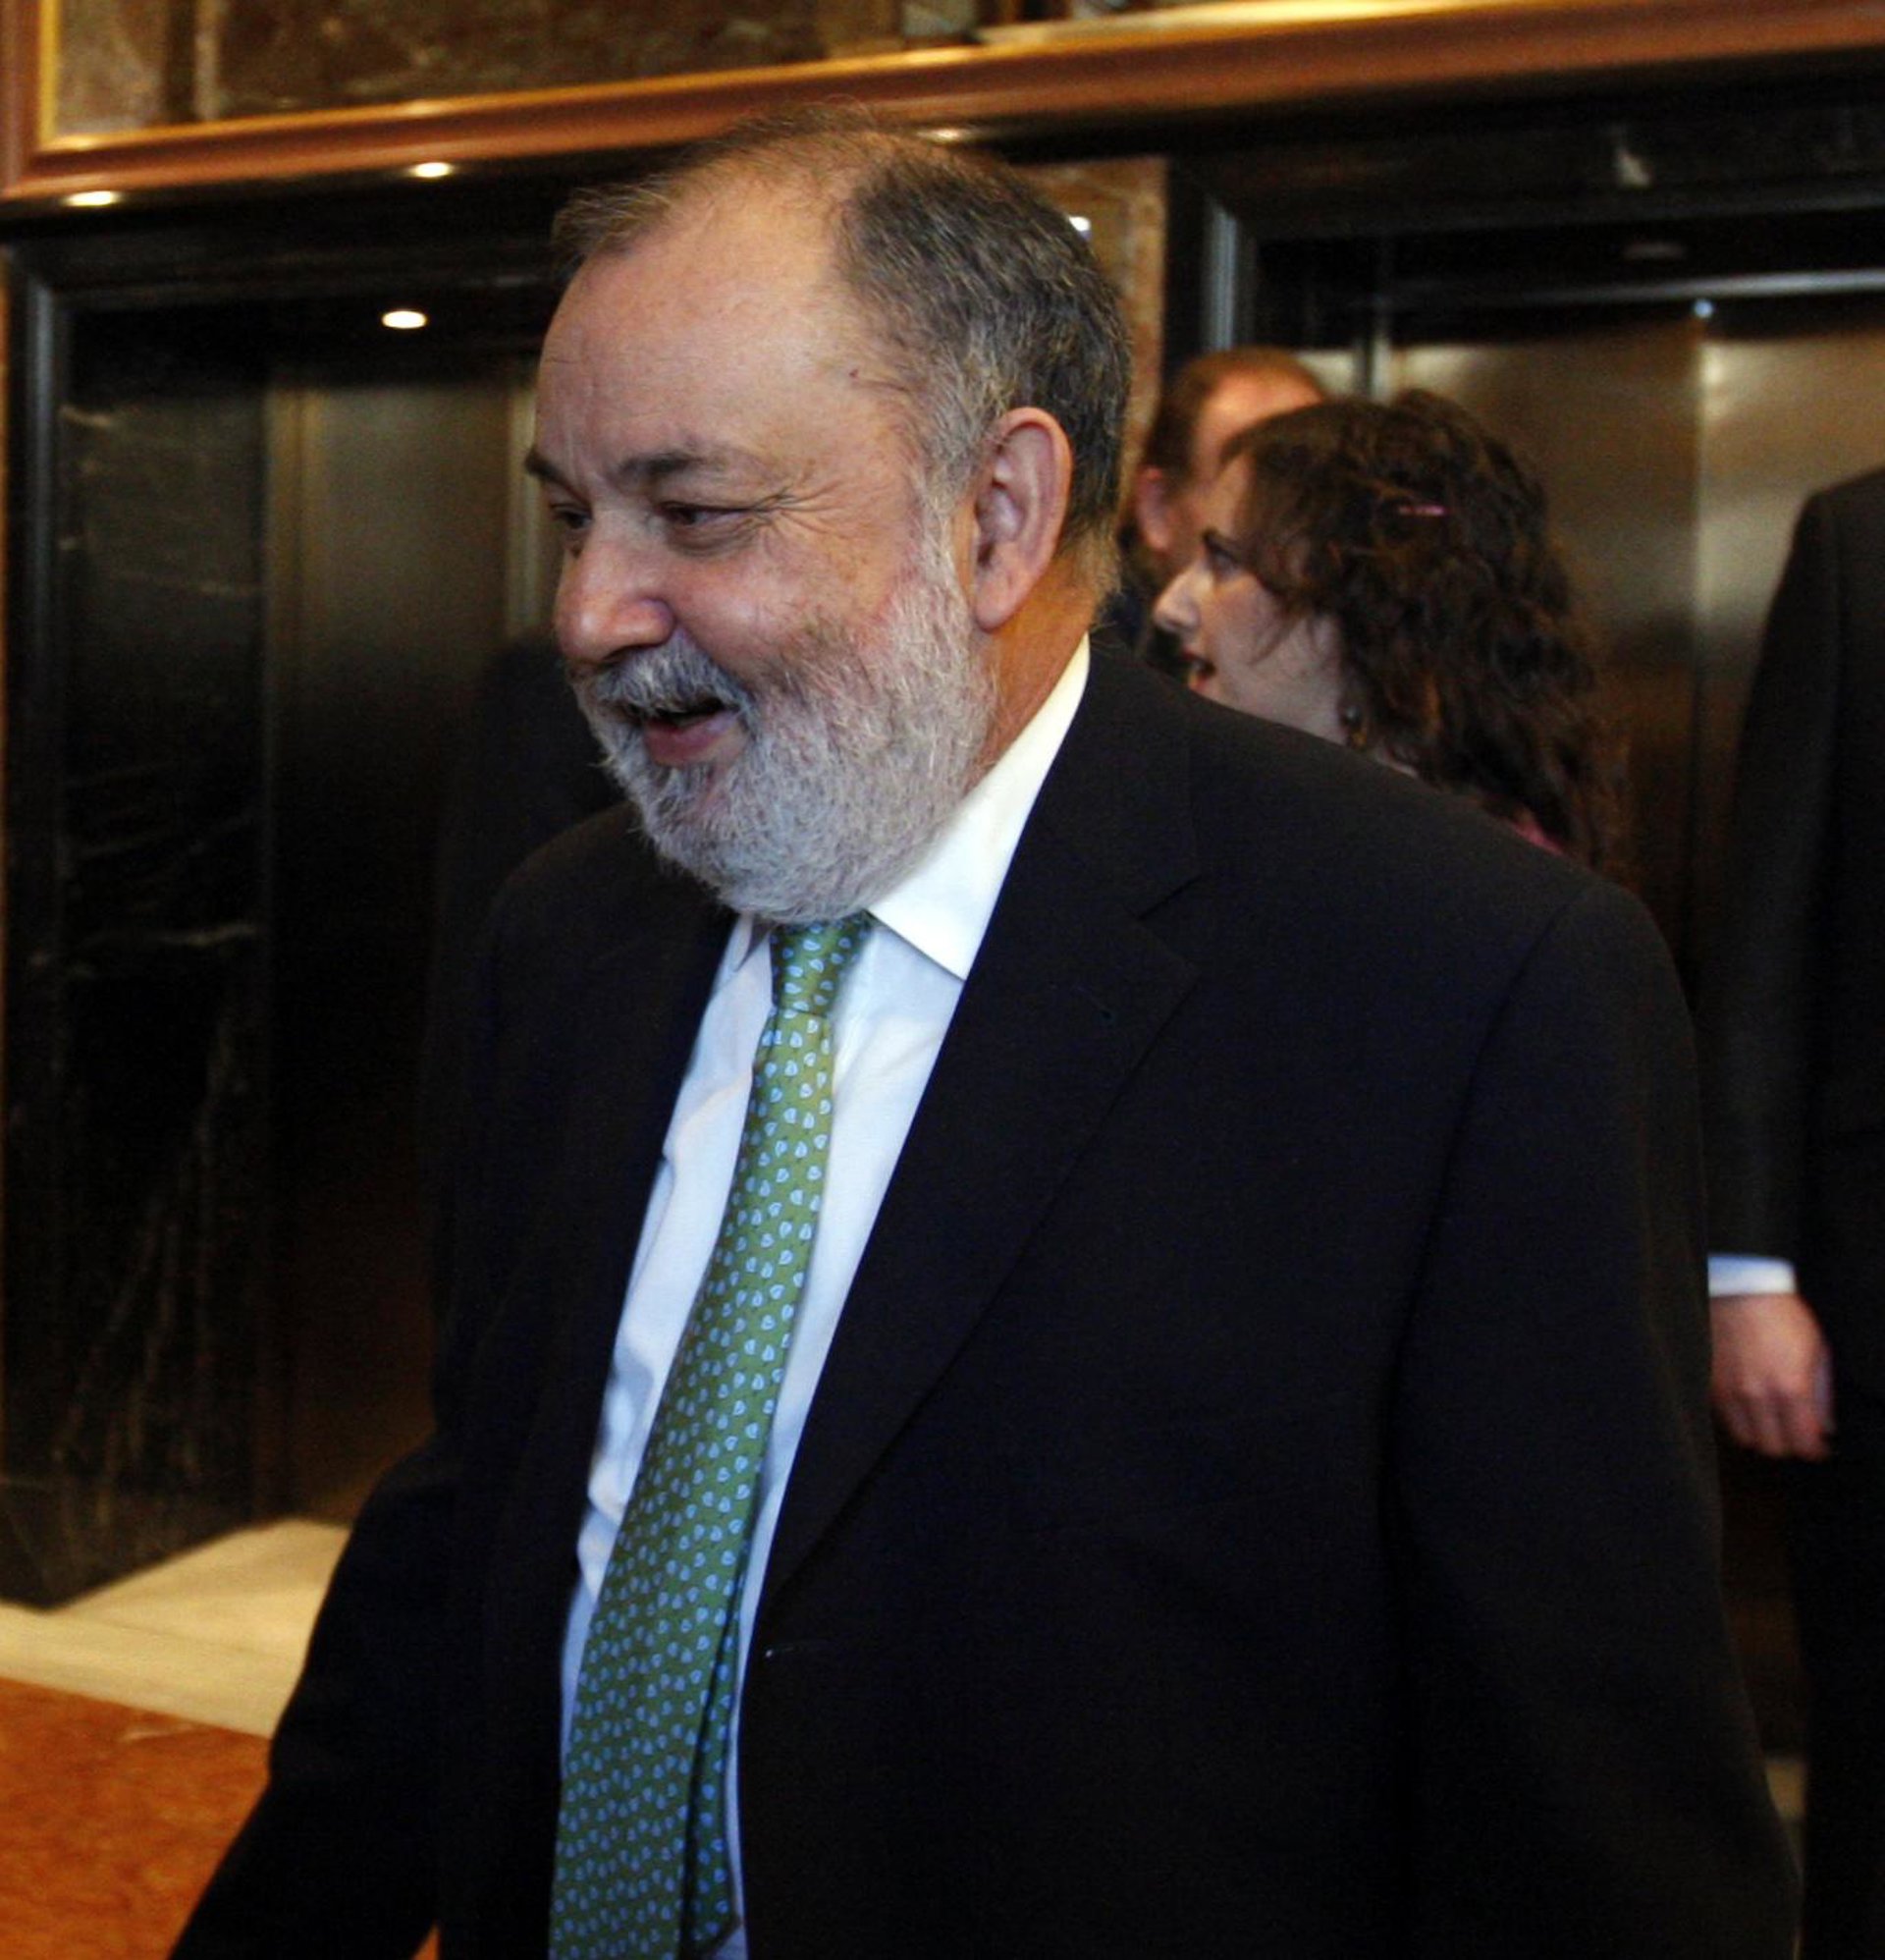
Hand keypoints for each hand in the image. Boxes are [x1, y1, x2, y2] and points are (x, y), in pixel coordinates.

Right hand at [1709, 1292, 1833, 1459]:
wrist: (1740, 1290)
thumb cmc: (1783, 1316)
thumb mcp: (1817, 1351)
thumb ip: (1823, 1395)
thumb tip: (1825, 1428)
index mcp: (1791, 1389)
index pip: (1803, 1443)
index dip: (1814, 1450)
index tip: (1817, 1446)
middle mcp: (1757, 1396)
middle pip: (1772, 1448)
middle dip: (1788, 1444)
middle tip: (1795, 1433)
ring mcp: (1729, 1392)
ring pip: (1745, 1438)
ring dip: (1760, 1435)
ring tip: (1770, 1422)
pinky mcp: (1710, 1384)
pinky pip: (1724, 1419)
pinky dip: (1739, 1419)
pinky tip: (1749, 1406)